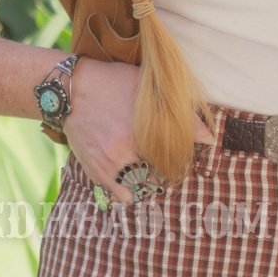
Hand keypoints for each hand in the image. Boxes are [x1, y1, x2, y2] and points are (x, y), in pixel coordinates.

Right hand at [63, 59, 213, 203]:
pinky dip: (128, 191)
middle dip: (165, 174)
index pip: (172, 162)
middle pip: (157, 179)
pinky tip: (133, 178)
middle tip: (167, 165)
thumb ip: (180, 113)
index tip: (180, 158)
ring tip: (150, 170)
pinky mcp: (94, 171)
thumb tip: (209, 138)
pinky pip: (118, 194)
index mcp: (139, 133)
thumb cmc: (110, 82)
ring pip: (138, 189)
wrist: (68, 89)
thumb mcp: (145, 87)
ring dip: (147, 183)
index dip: (179, 162)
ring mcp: (106, 165)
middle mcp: (122, 154)